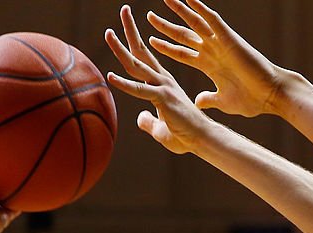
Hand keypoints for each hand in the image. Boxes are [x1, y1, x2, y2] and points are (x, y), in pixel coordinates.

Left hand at [105, 4, 210, 153]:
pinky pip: (141, 91)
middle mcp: (163, 80)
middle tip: (123, 10)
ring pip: (137, 66)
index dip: (133, 40)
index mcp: (162, 83)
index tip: (123, 25)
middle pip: (141, 52)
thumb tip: (139, 118)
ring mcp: (164, 88)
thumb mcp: (161, 129)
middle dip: (130, 30)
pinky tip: (111, 77)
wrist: (203, 140)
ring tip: (108, 34)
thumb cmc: (186, 135)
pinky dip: (125, 84)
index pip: (145, 57)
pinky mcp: (164, 100)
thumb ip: (148, 122)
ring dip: (121, 49)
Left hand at [145, 0, 284, 117]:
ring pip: (194, 22)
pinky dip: (200, 7)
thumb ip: (209, 99)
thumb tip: (197, 102)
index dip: (167, 48)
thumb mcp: (223, 101)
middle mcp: (212, 51)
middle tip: (149, 17)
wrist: (270, 95)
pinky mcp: (228, 38)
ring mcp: (219, 43)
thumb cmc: (251, 100)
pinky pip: (211, 18)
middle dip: (166, 27)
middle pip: (184, 35)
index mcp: (209, 66)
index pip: (183, 54)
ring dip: (179, 10)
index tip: (151, 42)